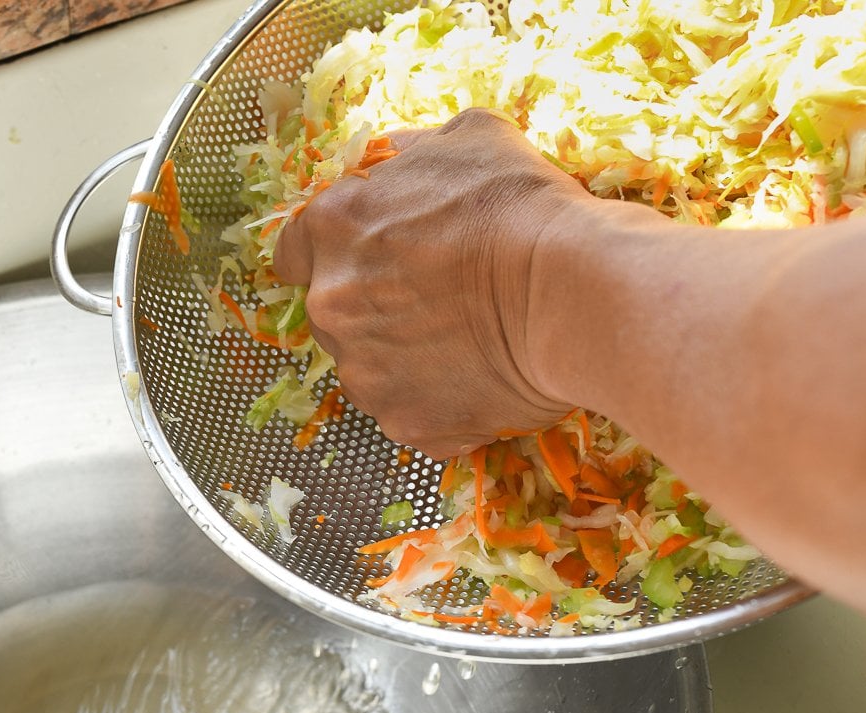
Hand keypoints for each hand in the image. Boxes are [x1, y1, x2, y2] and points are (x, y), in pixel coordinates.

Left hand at [273, 108, 594, 457]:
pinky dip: (442, 403)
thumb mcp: (465, 137)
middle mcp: (331, 304)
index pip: (293, 251)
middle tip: (436, 301)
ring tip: (468, 342)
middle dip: (371, 309)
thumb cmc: (520, 204)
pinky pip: (414, 414)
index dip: (330, 255)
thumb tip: (393, 162)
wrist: (571, 287)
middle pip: (332, 314)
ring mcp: (364, 372)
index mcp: (332, 228)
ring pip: (370, 369)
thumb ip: (409, 154)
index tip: (364, 261)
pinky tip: (486, 378)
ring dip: (404, 358)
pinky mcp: (405, 422)